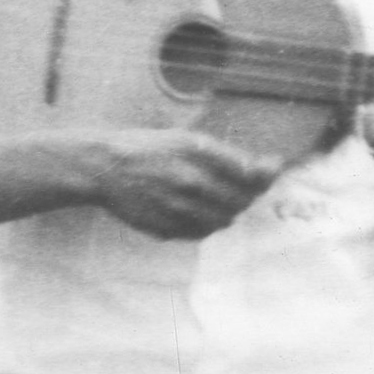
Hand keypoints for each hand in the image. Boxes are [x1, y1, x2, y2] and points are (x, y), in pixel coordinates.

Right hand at [81, 128, 283, 240]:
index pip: (252, 176)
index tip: (270, 170)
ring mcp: (176, 210)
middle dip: (246, 195)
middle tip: (237, 186)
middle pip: (241, 201)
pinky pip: (200, 233)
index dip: (267, 176)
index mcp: (198, 156)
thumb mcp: (187, 140)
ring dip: (226, 212)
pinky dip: (205, 224)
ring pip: (223, 221)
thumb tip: (270, 168)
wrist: (103, 169)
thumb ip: (229, 156)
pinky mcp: (164, 229)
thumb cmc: (147, 149)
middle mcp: (189, 183)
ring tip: (213, 199)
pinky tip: (193, 210)